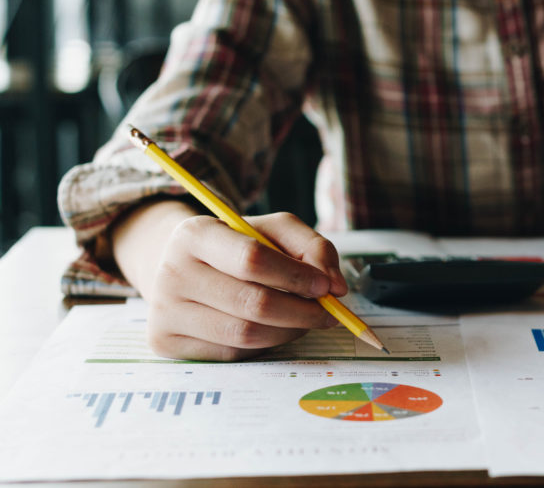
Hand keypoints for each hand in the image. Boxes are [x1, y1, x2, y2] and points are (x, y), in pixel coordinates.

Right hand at [112, 201, 346, 360]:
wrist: (183, 268)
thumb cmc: (237, 246)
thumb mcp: (273, 231)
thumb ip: (312, 247)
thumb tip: (335, 287)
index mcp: (195, 233)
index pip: (252, 259)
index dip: (296, 276)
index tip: (327, 287)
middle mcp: (172, 271)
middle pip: (252, 303)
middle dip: (302, 312)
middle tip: (329, 313)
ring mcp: (165, 311)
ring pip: (245, 334)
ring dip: (289, 331)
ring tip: (306, 319)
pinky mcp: (166, 343)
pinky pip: (232, 354)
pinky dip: (265, 345)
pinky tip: (275, 329)